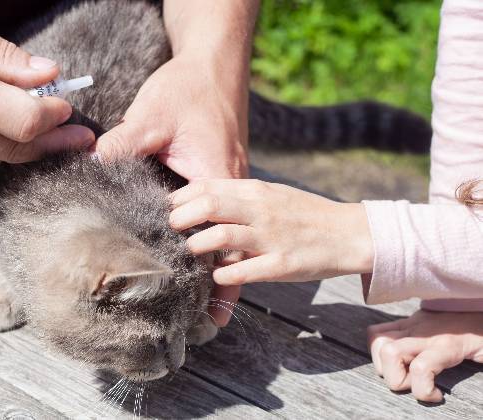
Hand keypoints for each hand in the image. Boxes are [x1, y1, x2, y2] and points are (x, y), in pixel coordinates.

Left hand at [93, 53, 248, 324]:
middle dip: (217, 283)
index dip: (208, 274)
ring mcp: (231, 182)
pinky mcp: (222, 175)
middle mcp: (232, 186)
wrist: (214, 63)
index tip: (192, 304)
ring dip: (219, 267)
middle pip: (228, 244)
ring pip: (229, 234)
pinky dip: (213, 241)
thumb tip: (90, 171)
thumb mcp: (151, 116)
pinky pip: (223, 218)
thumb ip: (122, 146)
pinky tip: (199, 258)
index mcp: (217, 177)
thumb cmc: (187, 88)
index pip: (216, 236)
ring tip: (204, 306)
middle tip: (200, 322)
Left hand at [169, 179, 374, 284]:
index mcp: (256, 191)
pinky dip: (224, 274)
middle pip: (209, 205)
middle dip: (181, 217)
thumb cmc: (304, 214)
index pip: (207, 186)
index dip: (180, 197)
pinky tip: (217, 275)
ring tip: (190, 251)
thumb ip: (239, 197)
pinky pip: (245, 270)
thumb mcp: (271, 195)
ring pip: (222, 237)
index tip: (167, 209)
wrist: (350, 233)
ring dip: (198, 246)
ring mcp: (271, 237)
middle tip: (170, 228)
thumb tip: (202, 199)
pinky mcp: (282, 264)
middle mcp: (261, 210)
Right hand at [367, 310, 482, 401]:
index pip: (420, 369)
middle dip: (395, 378)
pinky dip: (378, 347)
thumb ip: (476, 361)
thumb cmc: (482, 333)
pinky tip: (396, 356)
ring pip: (377, 341)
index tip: (437, 395)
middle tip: (414, 383)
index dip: (423, 391)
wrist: (479, 303)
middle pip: (389, 353)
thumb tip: (470, 384)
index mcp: (447, 345)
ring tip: (402, 371)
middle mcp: (424, 334)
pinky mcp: (406, 320)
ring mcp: (412, 325)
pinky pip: (378, 330)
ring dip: (383, 363)